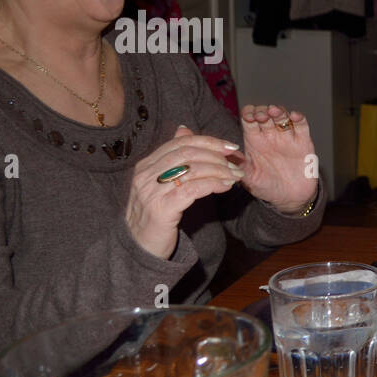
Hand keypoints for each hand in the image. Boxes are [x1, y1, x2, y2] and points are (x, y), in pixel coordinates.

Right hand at [126, 125, 243, 258]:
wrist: (140, 247)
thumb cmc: (156, 214)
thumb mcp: (161, 183)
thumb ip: (173, 158)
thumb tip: (184, 128)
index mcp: (146, 165)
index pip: (179, 142)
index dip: (208, 141)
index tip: (229, 146)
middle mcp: (145, 175)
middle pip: (187, 153)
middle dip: (216, 155)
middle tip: (236, 162)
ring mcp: (151, 191)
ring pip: (191, 169)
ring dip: (219, 170)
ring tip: (236, 175)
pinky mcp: (161, 208)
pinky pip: (192, 189)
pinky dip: (213, 184)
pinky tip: (226, 186)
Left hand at [238, 104, 318, 211]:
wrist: (291, 198)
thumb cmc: (267, 188)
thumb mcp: (249, 178)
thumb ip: (238, 165)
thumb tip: (224, 154)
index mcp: (255, 141)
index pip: (249, 120)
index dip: (248, 114)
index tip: (248, 116)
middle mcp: (270, 136)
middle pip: (265, 114)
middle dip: (262, 111)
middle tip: (261, 115)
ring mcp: (287, 137)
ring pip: (282, 116)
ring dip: (278, 111)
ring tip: (274, 112)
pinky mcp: (303, 142)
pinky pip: (301, 125)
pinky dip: (298, 118)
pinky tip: (294, 116)